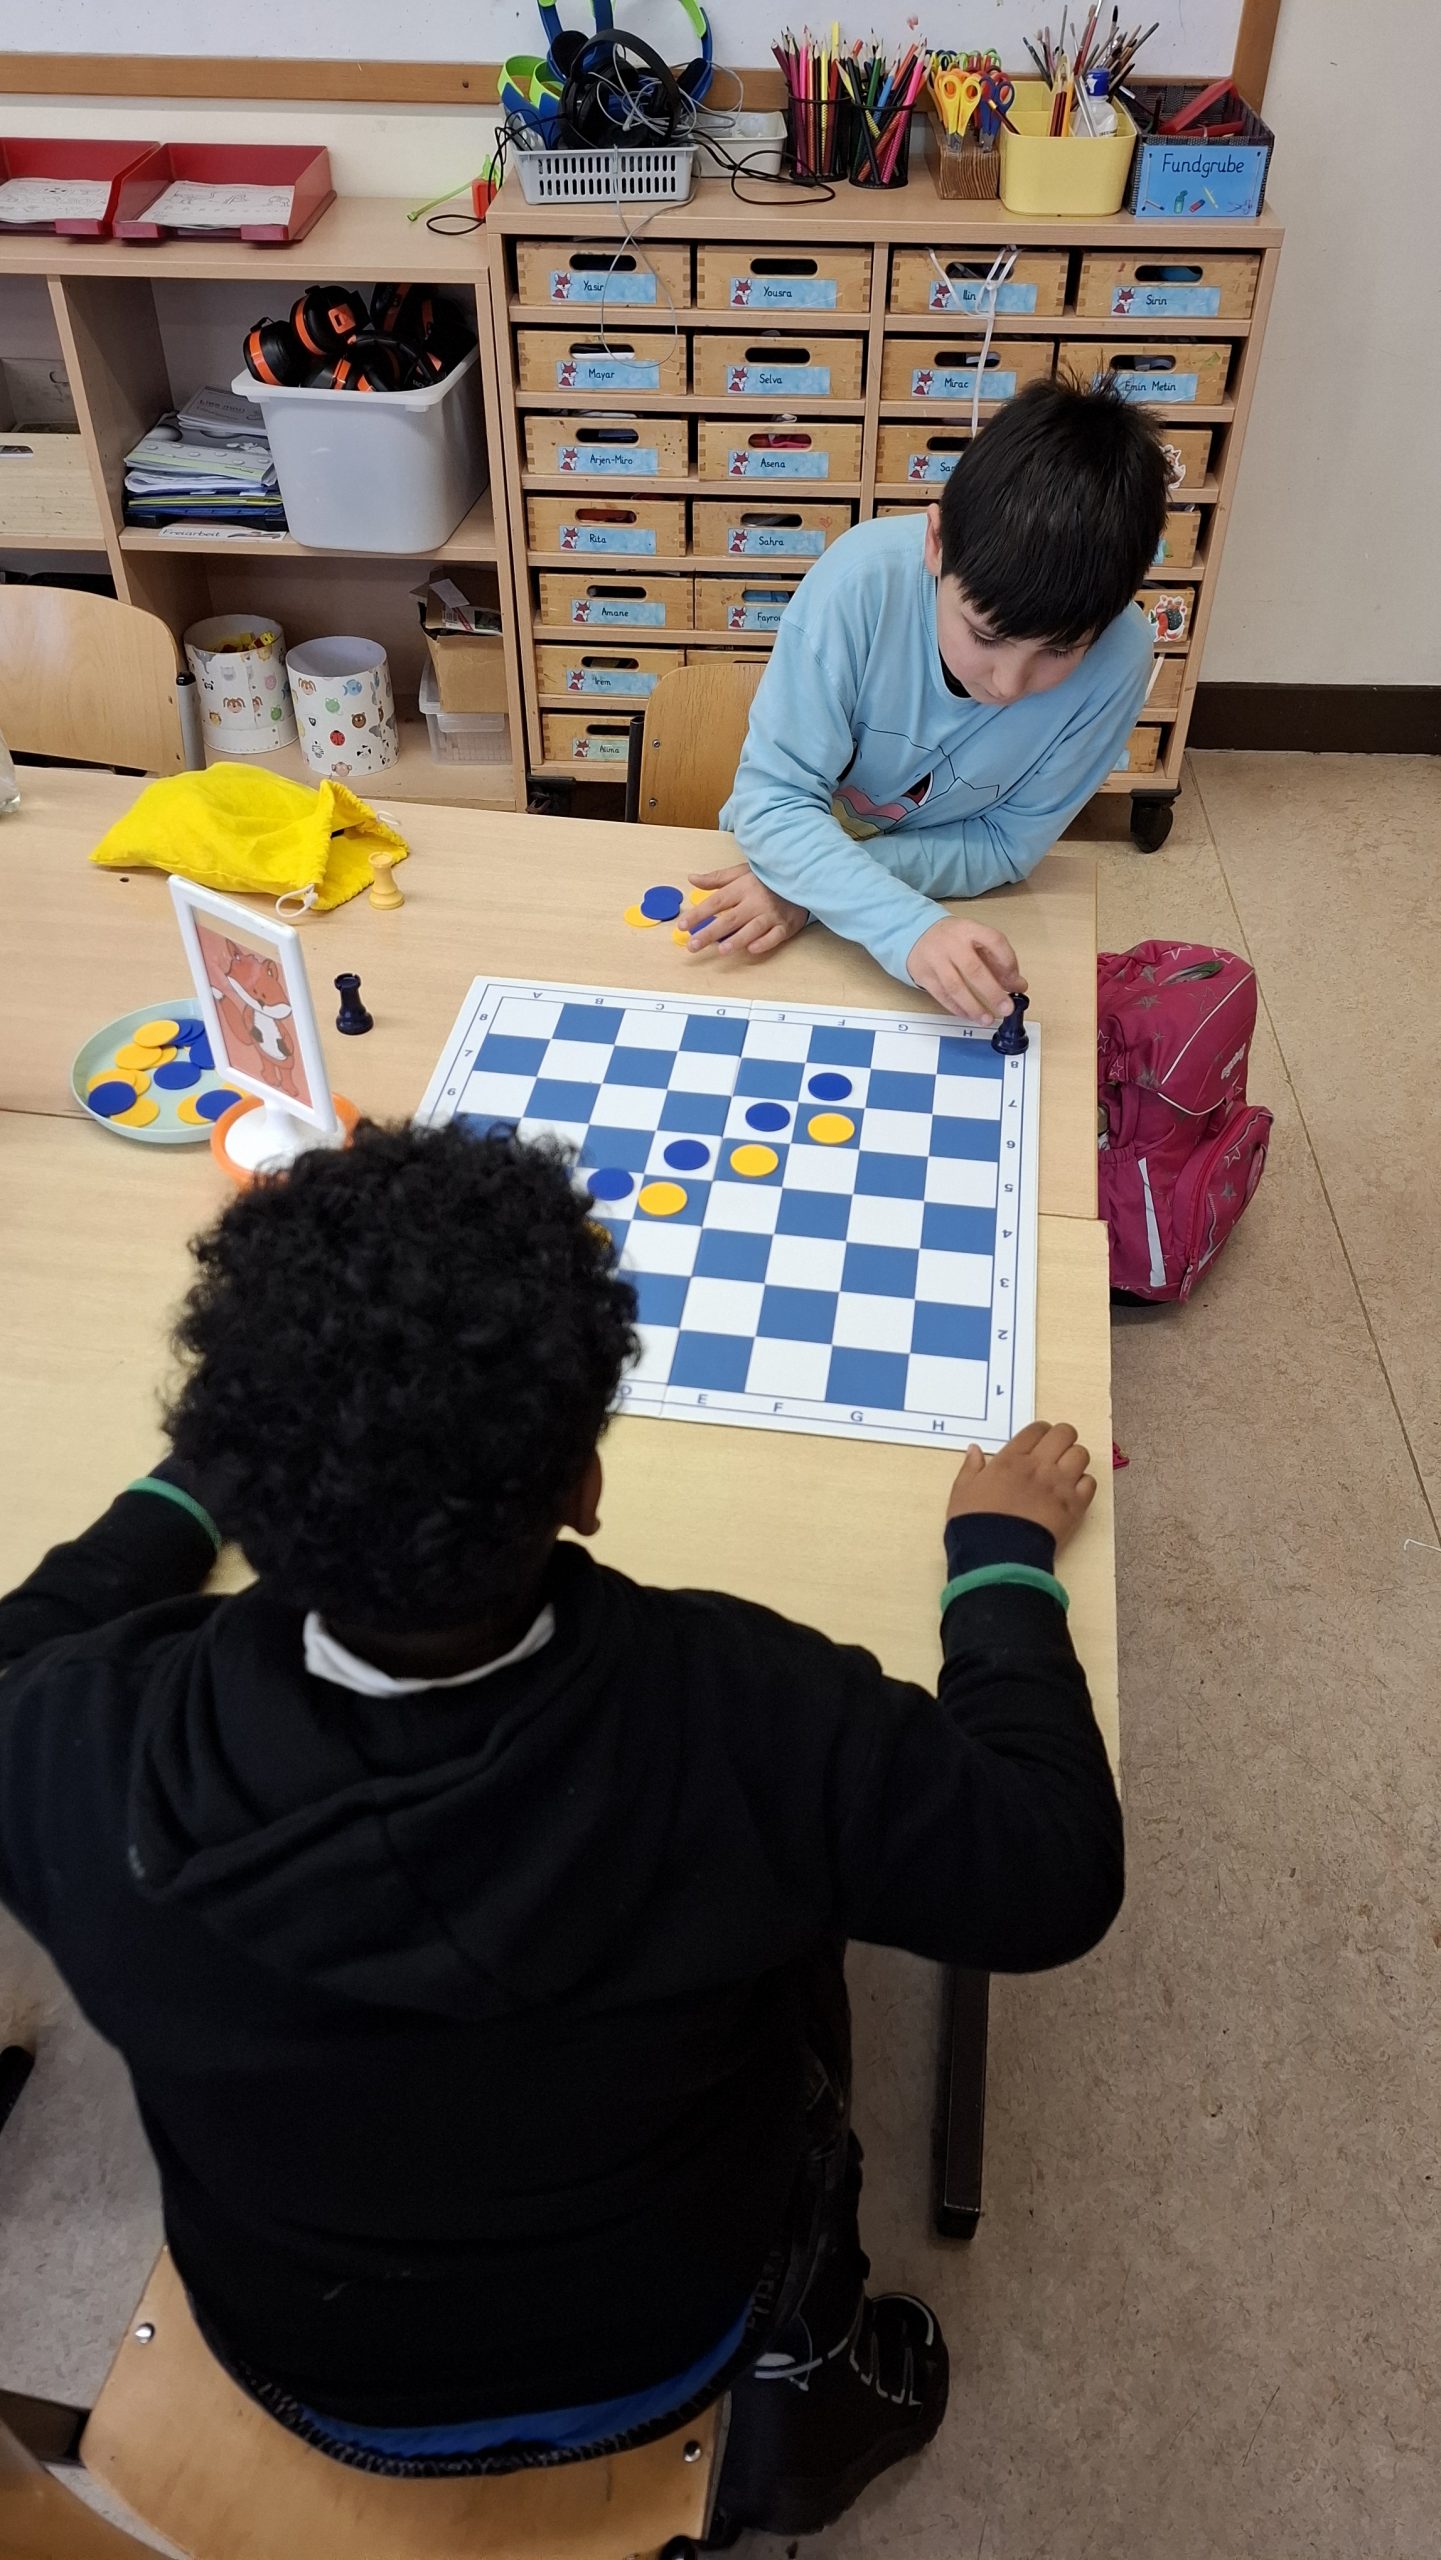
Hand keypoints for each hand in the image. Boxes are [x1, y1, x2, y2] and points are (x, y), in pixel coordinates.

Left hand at [683, 863, 808, 960]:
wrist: (802, 877)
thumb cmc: (768, 877)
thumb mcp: (742, 872)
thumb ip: (717, 878)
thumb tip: (692, 879)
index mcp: (743, 887)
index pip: (716, 902)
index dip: (698, 914)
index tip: (682, 925)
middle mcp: (756, 901)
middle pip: (729, 919)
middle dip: (709, 933)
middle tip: (692, 946)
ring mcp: (772, 914)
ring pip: (752, 929)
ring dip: (737, 940)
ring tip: (721, 950)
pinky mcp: (786, 925)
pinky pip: (774, 936)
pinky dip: (764, 943)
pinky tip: (752, 949)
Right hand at [907, 917, 1025, 1023]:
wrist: (916, 933)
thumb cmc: (954, 939)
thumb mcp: (976, 941)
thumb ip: (998, 961)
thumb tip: (1018, 985)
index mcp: (970, 930)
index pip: (994, 941)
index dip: (1008, 962)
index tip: (1015, 981)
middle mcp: (952, 943)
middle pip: (974, 969)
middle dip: (992, 992)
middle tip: (1006, 1008)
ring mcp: (935, 959)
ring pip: (955, 986)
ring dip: (973, 1006)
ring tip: (988, 1019)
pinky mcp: (924, 975)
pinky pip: (942, 995)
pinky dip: (957, 1008)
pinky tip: (969, 1015)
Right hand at [946, 1422, 1095, 1554]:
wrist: (997, 1555)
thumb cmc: (976, 1524)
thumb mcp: (962, 1492)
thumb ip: (971, 1468)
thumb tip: (974, 1450)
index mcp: (1012, 1459)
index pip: (1037, 1429)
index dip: (1040, 1432)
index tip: (1037, 1442)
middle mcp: (1039, 1466)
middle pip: (1064, 1433)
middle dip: (1062, 1438)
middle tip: (1055, 1452)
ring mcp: (1059, 1485)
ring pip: (1081, 1454)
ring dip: (1074, 1460)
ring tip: (1064, 1472)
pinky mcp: (1074, 1506)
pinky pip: (1090, 1483)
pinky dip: (1083, 1484)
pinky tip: (1071, 1493)